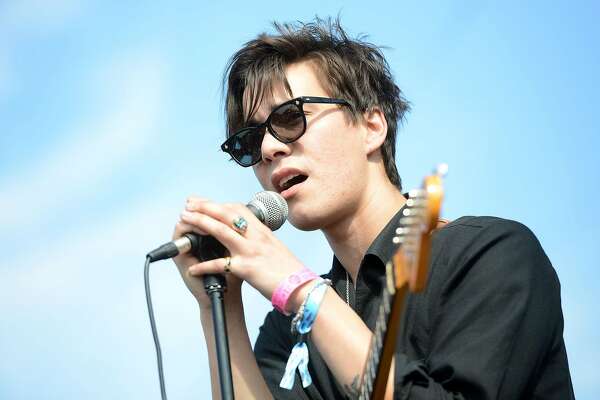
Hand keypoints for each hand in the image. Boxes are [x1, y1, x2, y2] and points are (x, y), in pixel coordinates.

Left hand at [179, 197, 305, 307]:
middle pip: (226, 215)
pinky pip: (220, 265)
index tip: (205, 202)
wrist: (302, 287)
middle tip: (188, 204)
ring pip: (221, 231)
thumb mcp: (275, 248)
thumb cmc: (290, 271)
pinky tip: (192, 269)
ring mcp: (251, 251)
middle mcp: (256, 237)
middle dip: (205, 207)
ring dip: (200, 223)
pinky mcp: (246, 269)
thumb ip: (261, 239)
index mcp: (262, 231)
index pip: (238, 209)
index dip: (220, 204)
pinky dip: (204, 267)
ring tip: (184, 219)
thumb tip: (250, 235)